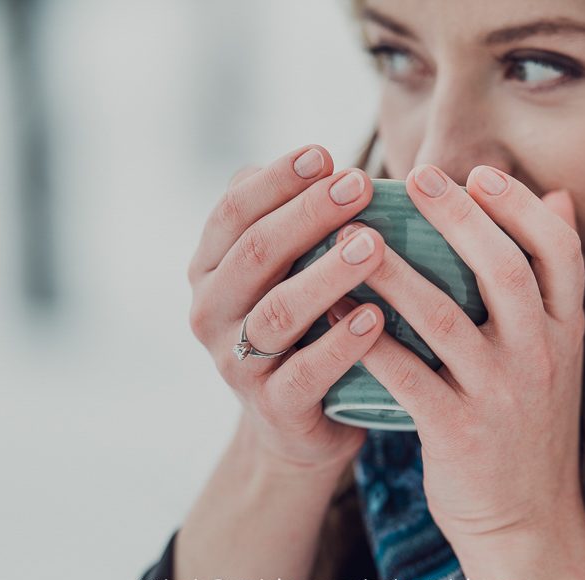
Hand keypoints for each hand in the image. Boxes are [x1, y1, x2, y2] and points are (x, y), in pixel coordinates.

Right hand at [188, 144, 386, 475]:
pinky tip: (376, 315)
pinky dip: (341, 343)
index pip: (233, 212)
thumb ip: (285, 220)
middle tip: (361, 185)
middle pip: (255, 252)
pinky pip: (306, 372)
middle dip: (309, 214)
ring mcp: (237, 364)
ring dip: (328, 274)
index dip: (277, 180)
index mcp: (209, 269)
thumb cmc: (297, 323)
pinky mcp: (273, 407)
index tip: (326, 155)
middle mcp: (211, 312)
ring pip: (278, 311)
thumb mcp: (279, 270)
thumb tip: (323, 165)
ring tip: (374, 245)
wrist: (292, 419)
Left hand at [330, 164, 584, 541]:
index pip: (561, 251)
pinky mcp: (458, 432)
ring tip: (353, 234)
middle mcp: (541, 356)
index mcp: (566, 331)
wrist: (526, 518)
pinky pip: (405, 375)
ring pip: (444, 317)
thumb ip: (552, 279)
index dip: (521, 206)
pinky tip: (336, 310)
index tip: (479, 173)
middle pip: (504, 269)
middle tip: (415, 176)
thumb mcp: (559, 352)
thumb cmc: (528, 422)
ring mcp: (500, 395)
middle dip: (459, 217)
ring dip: (395, 271)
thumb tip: (557, 195)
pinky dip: (368, 340)